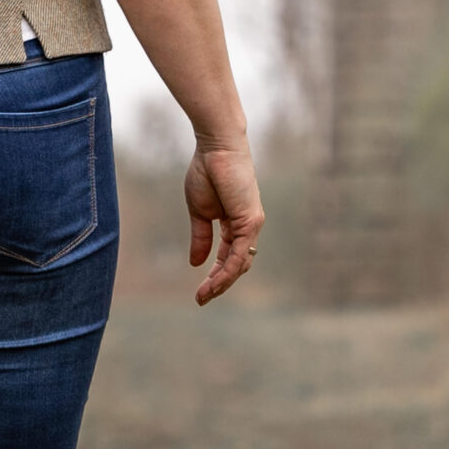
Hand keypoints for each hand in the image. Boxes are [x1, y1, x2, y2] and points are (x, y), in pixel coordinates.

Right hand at [185, 144, 263, 304]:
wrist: (215, 148)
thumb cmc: (207, 172)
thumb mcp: (199, 212)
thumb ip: (201, 238)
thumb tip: (196, 263)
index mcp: (235, 224)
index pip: (228, 257)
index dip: (215, 275)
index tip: (200, 292)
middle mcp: (248, 227)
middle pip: (238, 265)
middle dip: (220, 284)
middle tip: (202, 299)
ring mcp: (252, 224)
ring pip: (240, 263)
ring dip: (223, 282)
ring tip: (205, 295)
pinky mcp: (251, 220)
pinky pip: (240, 253)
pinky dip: (228, 270)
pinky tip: (215, 282)